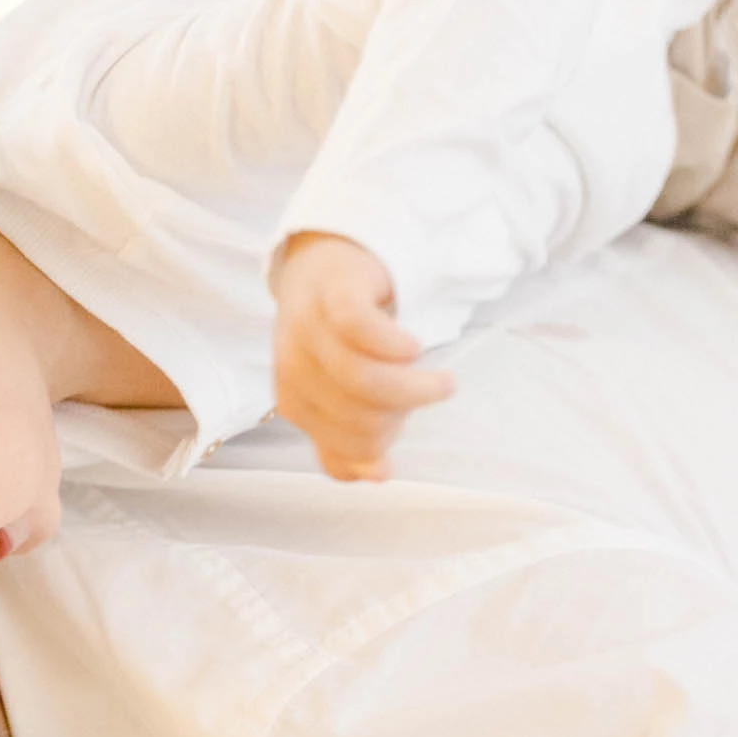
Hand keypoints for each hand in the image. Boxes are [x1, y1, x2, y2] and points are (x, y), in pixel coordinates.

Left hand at [271, 234, 453, 482]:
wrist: (324, 260)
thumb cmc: (337, 336)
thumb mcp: (340, 393)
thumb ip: (351, 440)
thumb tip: (379, 476)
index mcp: (296, 400)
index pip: (342, 446)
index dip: (381, 446)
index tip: (404, 421)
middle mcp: (295, 366)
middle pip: (356, 417)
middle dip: (400, 416)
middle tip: (425, 395)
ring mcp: (310, 327)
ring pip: (361, 380)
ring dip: (411, 388)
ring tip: (442, 383)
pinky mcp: (334, 293)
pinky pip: (360, 328)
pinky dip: (392, 345)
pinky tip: (412, 348)